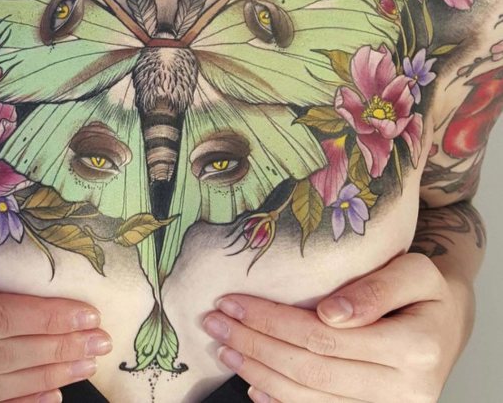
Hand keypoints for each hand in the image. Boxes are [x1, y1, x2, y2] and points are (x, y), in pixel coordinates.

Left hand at [202, 252, 473, 402]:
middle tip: (214, 322)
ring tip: (223, 347)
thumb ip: (377, 288)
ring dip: (258, 372)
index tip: (232, 301)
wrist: (446, 324)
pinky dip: (280, 402)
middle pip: (309, 369)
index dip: (271, 321)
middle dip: (253, 345)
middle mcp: (405, 390)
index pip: (324, 337)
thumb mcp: (415, 272)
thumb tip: (330, 312)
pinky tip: (253, 384)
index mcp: (414, 347)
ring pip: (309, 398)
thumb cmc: (424, 291)